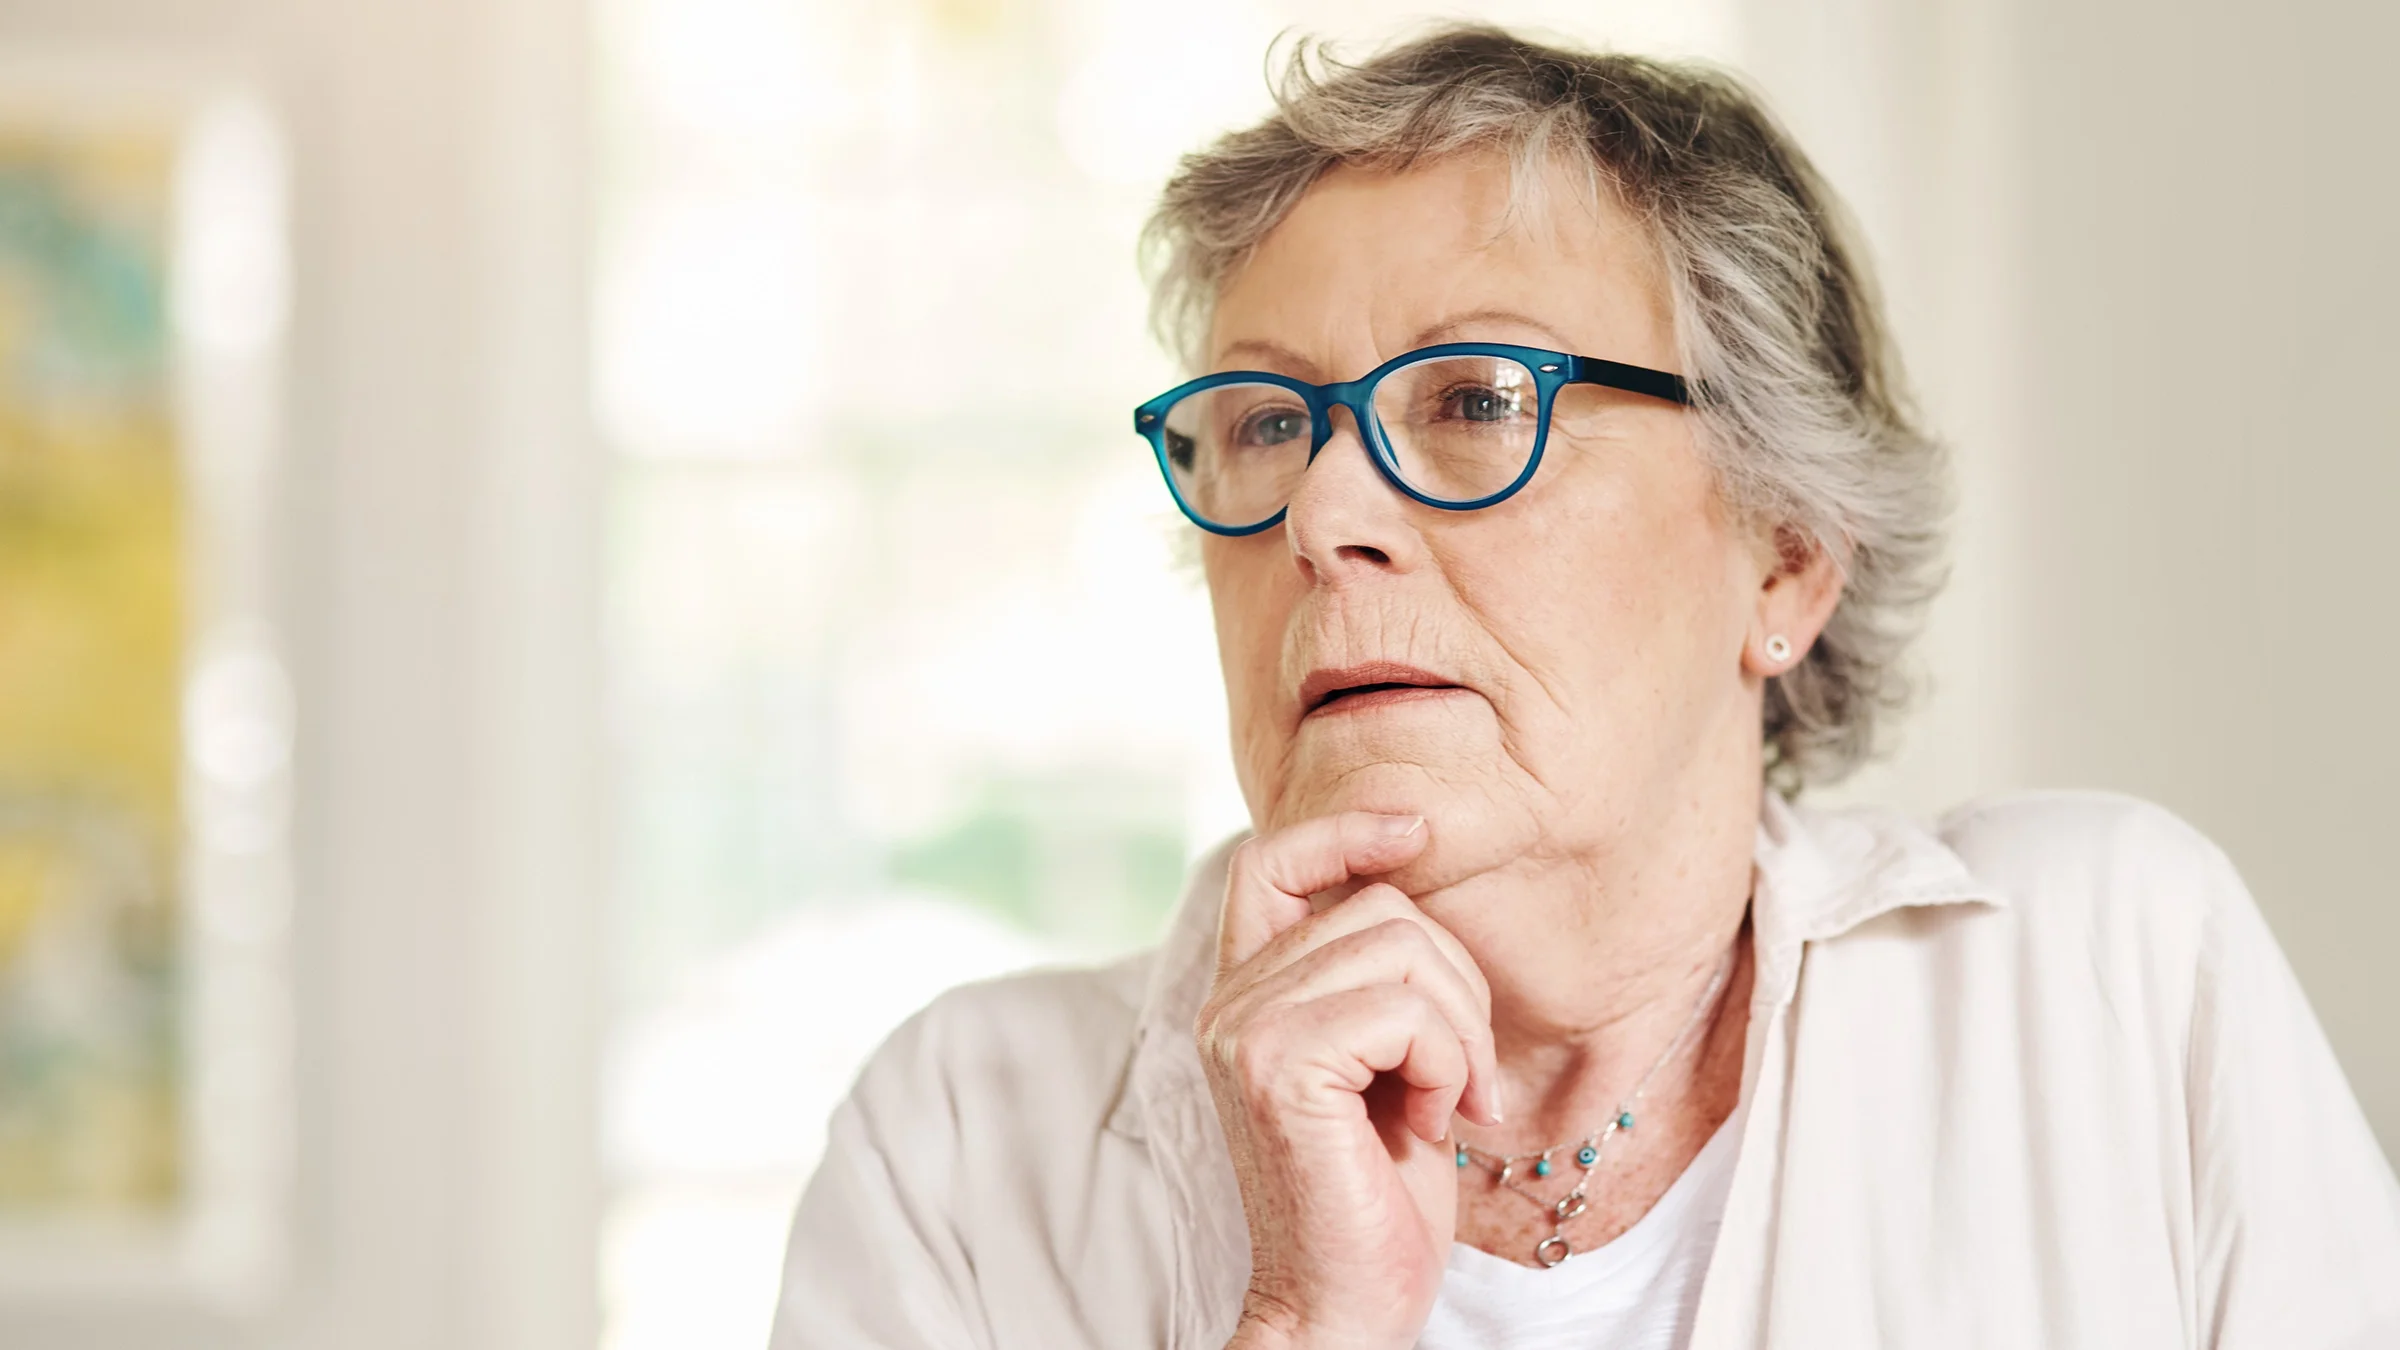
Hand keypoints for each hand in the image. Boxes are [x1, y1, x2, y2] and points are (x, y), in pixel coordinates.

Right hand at [1195, 813, 1502, 1349]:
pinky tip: (1431, 1124)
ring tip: (1448, 1103)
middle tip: (1464, 1079)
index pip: (1271, 861)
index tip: (1417, 829)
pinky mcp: (1278, 1066)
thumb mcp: (1386, 1065)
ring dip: (1461, 1031)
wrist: (1343, 1309)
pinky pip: (1405, 1009)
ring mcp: (1245, 1029)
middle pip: (1381, 905)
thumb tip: (1416, 878)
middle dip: (1459, 986)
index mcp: (1248, 996)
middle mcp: (1231, 1003)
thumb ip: (1378, 981)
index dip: (1344, 827)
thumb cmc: (1377, 1199)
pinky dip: (1446, 1063)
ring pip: (1404, 949)